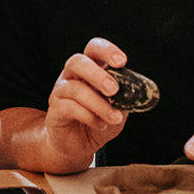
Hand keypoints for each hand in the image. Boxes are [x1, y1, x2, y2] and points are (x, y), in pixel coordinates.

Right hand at [43, 38, 129, 166]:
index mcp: (90, 68)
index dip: (106, 50)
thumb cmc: (98, 121)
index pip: (93, 48)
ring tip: (114, 117)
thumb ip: (126, 98)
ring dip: (98, 104)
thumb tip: (139, 91)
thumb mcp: (118, 108)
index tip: (121, 61)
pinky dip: (88, 116)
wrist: (77, 145)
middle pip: (77, 61)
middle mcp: (72, 75)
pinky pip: (69, 107)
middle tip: (114, 90)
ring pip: (75, 88)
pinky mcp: (54, 109)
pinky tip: (100, 124)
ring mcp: (61, 91)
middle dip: (97, 74)